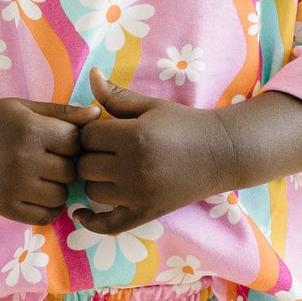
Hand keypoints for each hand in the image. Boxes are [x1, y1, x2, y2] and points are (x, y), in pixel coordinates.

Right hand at [0, 94, 100, 223]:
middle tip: (51, 157)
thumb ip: (61, 113)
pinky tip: (35, 191)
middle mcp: (23, 161)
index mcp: (30, 131)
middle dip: (66, 164)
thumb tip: (97, 116)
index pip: (76, 142)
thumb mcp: (25, 108)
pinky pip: (45, 215)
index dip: (73, 140)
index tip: (60, 138)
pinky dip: (46, 206)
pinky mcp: (5, 207)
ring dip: (58, 187)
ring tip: (42, 174)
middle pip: (71, 171)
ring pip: (61, 196)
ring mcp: (13, 187)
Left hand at [70, 65, 236, 235]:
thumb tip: (91, 74)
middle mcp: (134, 168)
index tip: (103, 131)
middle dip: (90, 155)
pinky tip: (81, 213)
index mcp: (134, 137)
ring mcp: (139, 195)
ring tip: (108, 171)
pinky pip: (108, 225)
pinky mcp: (146, 213)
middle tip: (105, 151)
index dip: (91, 132)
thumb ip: (117, 96)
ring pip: (91, 191)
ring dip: (95, 180)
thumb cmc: (185, 124)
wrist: (221, 153)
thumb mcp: (151, 106)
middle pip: (85, 165)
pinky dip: (91, 221)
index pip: (87, 136)